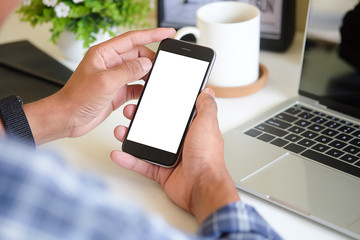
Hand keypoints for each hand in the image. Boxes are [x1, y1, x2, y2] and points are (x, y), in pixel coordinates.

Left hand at [22, 28, 175, 144]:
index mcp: (104, 54)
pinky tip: (146, 93)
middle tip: (163, 66)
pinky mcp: (117, 91)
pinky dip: (142, 89)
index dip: (151, 34)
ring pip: (138, 71)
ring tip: (156, 81)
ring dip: (147, 76)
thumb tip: (145, 64)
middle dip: (151, 60)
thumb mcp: (105, 82)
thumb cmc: (76, 98)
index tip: (167, 33)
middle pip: (137, 55)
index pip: (132, 39)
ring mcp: (114, 78)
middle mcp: (110, 64)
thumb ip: (128, 71)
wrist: (67, 118)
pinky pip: (135, 86)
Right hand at [111, 88, 239, 222]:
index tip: (148, 99)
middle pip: (156, 128)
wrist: (202, 188)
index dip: (161, 106)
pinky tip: (120, 153)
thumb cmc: (208, 158)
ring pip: (146, 145)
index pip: (174, 115)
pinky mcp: (162, 172)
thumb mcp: (207, 124)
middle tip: (130, 112)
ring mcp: (170, 158)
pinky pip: (142, 164)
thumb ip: (206, 107)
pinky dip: (130, 160)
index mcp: (191, 130)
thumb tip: (206, 92)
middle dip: (140, 120)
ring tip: (120, 131)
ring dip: (131, 138)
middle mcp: (181, 144)